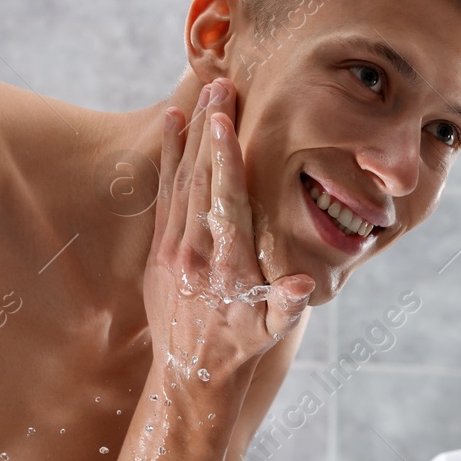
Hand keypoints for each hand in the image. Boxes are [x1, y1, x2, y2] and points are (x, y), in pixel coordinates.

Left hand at [146, 77, 313, 388]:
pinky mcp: (159, 249)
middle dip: (209, 130)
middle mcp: (194, 254)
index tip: (222, 121)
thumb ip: (285, 304)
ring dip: (192, 134)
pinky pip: (164, 194)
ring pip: (181, 180)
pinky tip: (173, 122)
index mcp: (226, 268)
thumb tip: (301, 284)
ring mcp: (172, 250)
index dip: (223, 161)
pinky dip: (169, 157)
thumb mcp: (271, 332)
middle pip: (200, 180)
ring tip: (204, 91)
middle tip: (219, 84)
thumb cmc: (241, 349)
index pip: (224, 203)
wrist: (189, 376)